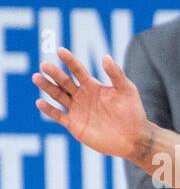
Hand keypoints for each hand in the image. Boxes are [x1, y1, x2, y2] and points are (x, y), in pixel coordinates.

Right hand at [33, 47, 148, 161]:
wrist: (134, 138)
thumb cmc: (133, 112)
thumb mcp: (127, 90)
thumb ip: (116, 74)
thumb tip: (105, 56)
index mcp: (92, 86)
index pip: (77, 70)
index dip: (69, 61)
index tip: (60, 50)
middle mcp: (81, 96)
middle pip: (64, 82)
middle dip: (55, 73)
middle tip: (45, 65)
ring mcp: (76, 110)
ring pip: (58, 96)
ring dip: (47, 87)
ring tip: (37, 77)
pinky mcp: (74, 125)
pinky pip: (58, 116)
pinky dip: (49, 110)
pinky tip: (40, 102)